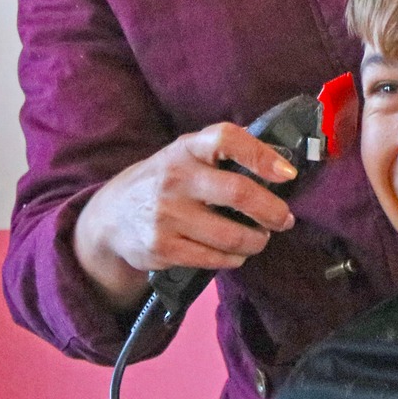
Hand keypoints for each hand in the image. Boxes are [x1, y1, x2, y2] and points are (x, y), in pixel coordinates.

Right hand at [73, 123, 299, 309]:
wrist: (110, 217)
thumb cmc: (164, 181)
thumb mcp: (185, 155)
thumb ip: (222, 154)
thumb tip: (280, 164)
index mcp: (186, 148)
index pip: (227, 139)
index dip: (262, 155)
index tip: (287, 173)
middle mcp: (175, 178)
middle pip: (238, 193)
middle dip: (272, 211)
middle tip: (284, 218)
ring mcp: (167, 215)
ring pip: (232, 235)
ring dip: (257, 241)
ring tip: (260, 238)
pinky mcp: (163, 248)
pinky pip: (214, 259)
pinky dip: (234, 258)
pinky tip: (236, 253)